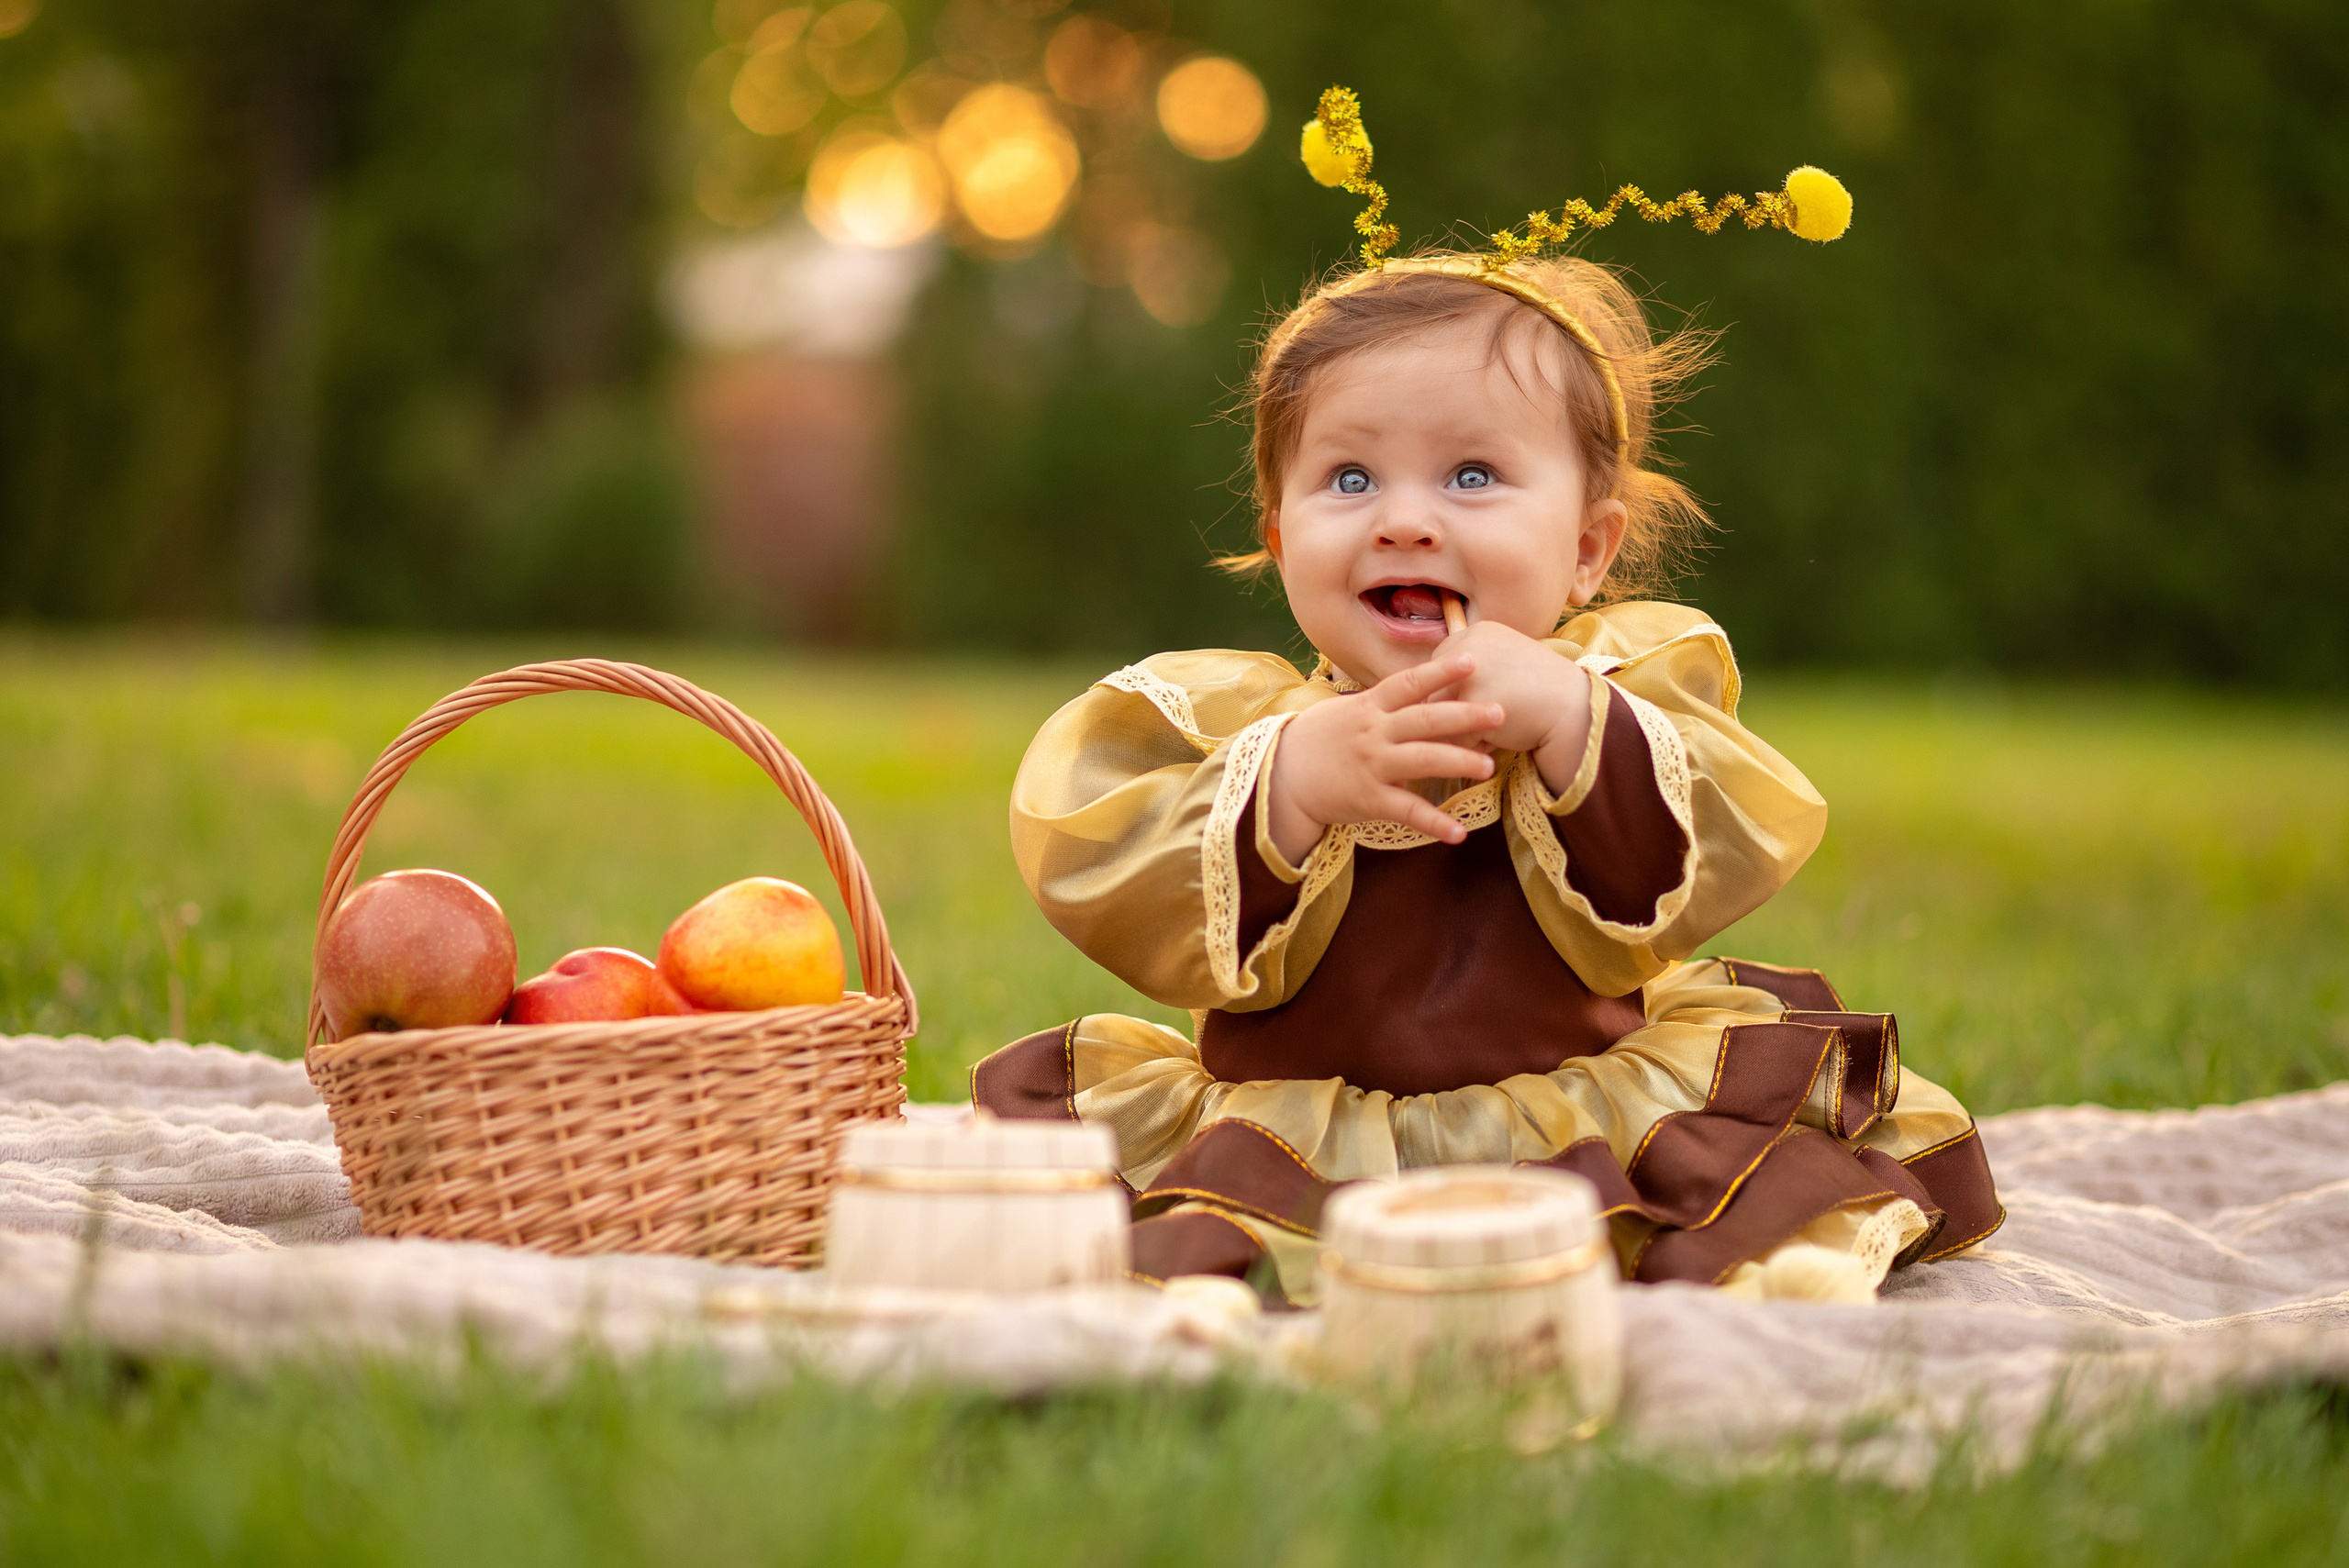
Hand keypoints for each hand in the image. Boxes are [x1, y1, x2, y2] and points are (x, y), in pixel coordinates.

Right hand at [1267, 651, 1503, 860]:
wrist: (1282, 776)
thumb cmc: (1320, 739)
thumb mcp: (1348, 711)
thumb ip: (1386, 702)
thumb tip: (1425, 683)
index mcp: (1370, 706)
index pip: (1409, 683)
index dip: (1440, 671)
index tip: (1472, 661)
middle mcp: (1373, 733)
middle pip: (1424, 719)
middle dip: (1465, 715)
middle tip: (1501, 712)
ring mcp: (1372, 766)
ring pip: (1422, 760)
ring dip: (1458, 762)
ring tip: (1490, 766)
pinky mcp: (1369, 799)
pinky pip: (1406, 811)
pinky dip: (1434, 823)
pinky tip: (1459, 833)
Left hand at [1426, 619, 1594, 796]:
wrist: (1576, 711)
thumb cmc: (1543, 693)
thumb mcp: (1505, 664)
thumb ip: (1474, 668)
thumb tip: (1430, 691)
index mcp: (1477, 631)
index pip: (1440, 668)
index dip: (1458, 692)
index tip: (1490, 697)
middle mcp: (1468, 644)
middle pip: (1433, 690)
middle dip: (1457, 711)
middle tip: (1497, 714)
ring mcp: (1467, 671)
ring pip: (1440, 714)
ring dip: (1464, 729)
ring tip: (1499, 726)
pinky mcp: (1471, 700)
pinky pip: (1455, 736)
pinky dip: (1475, 746)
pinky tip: (1502, 737)